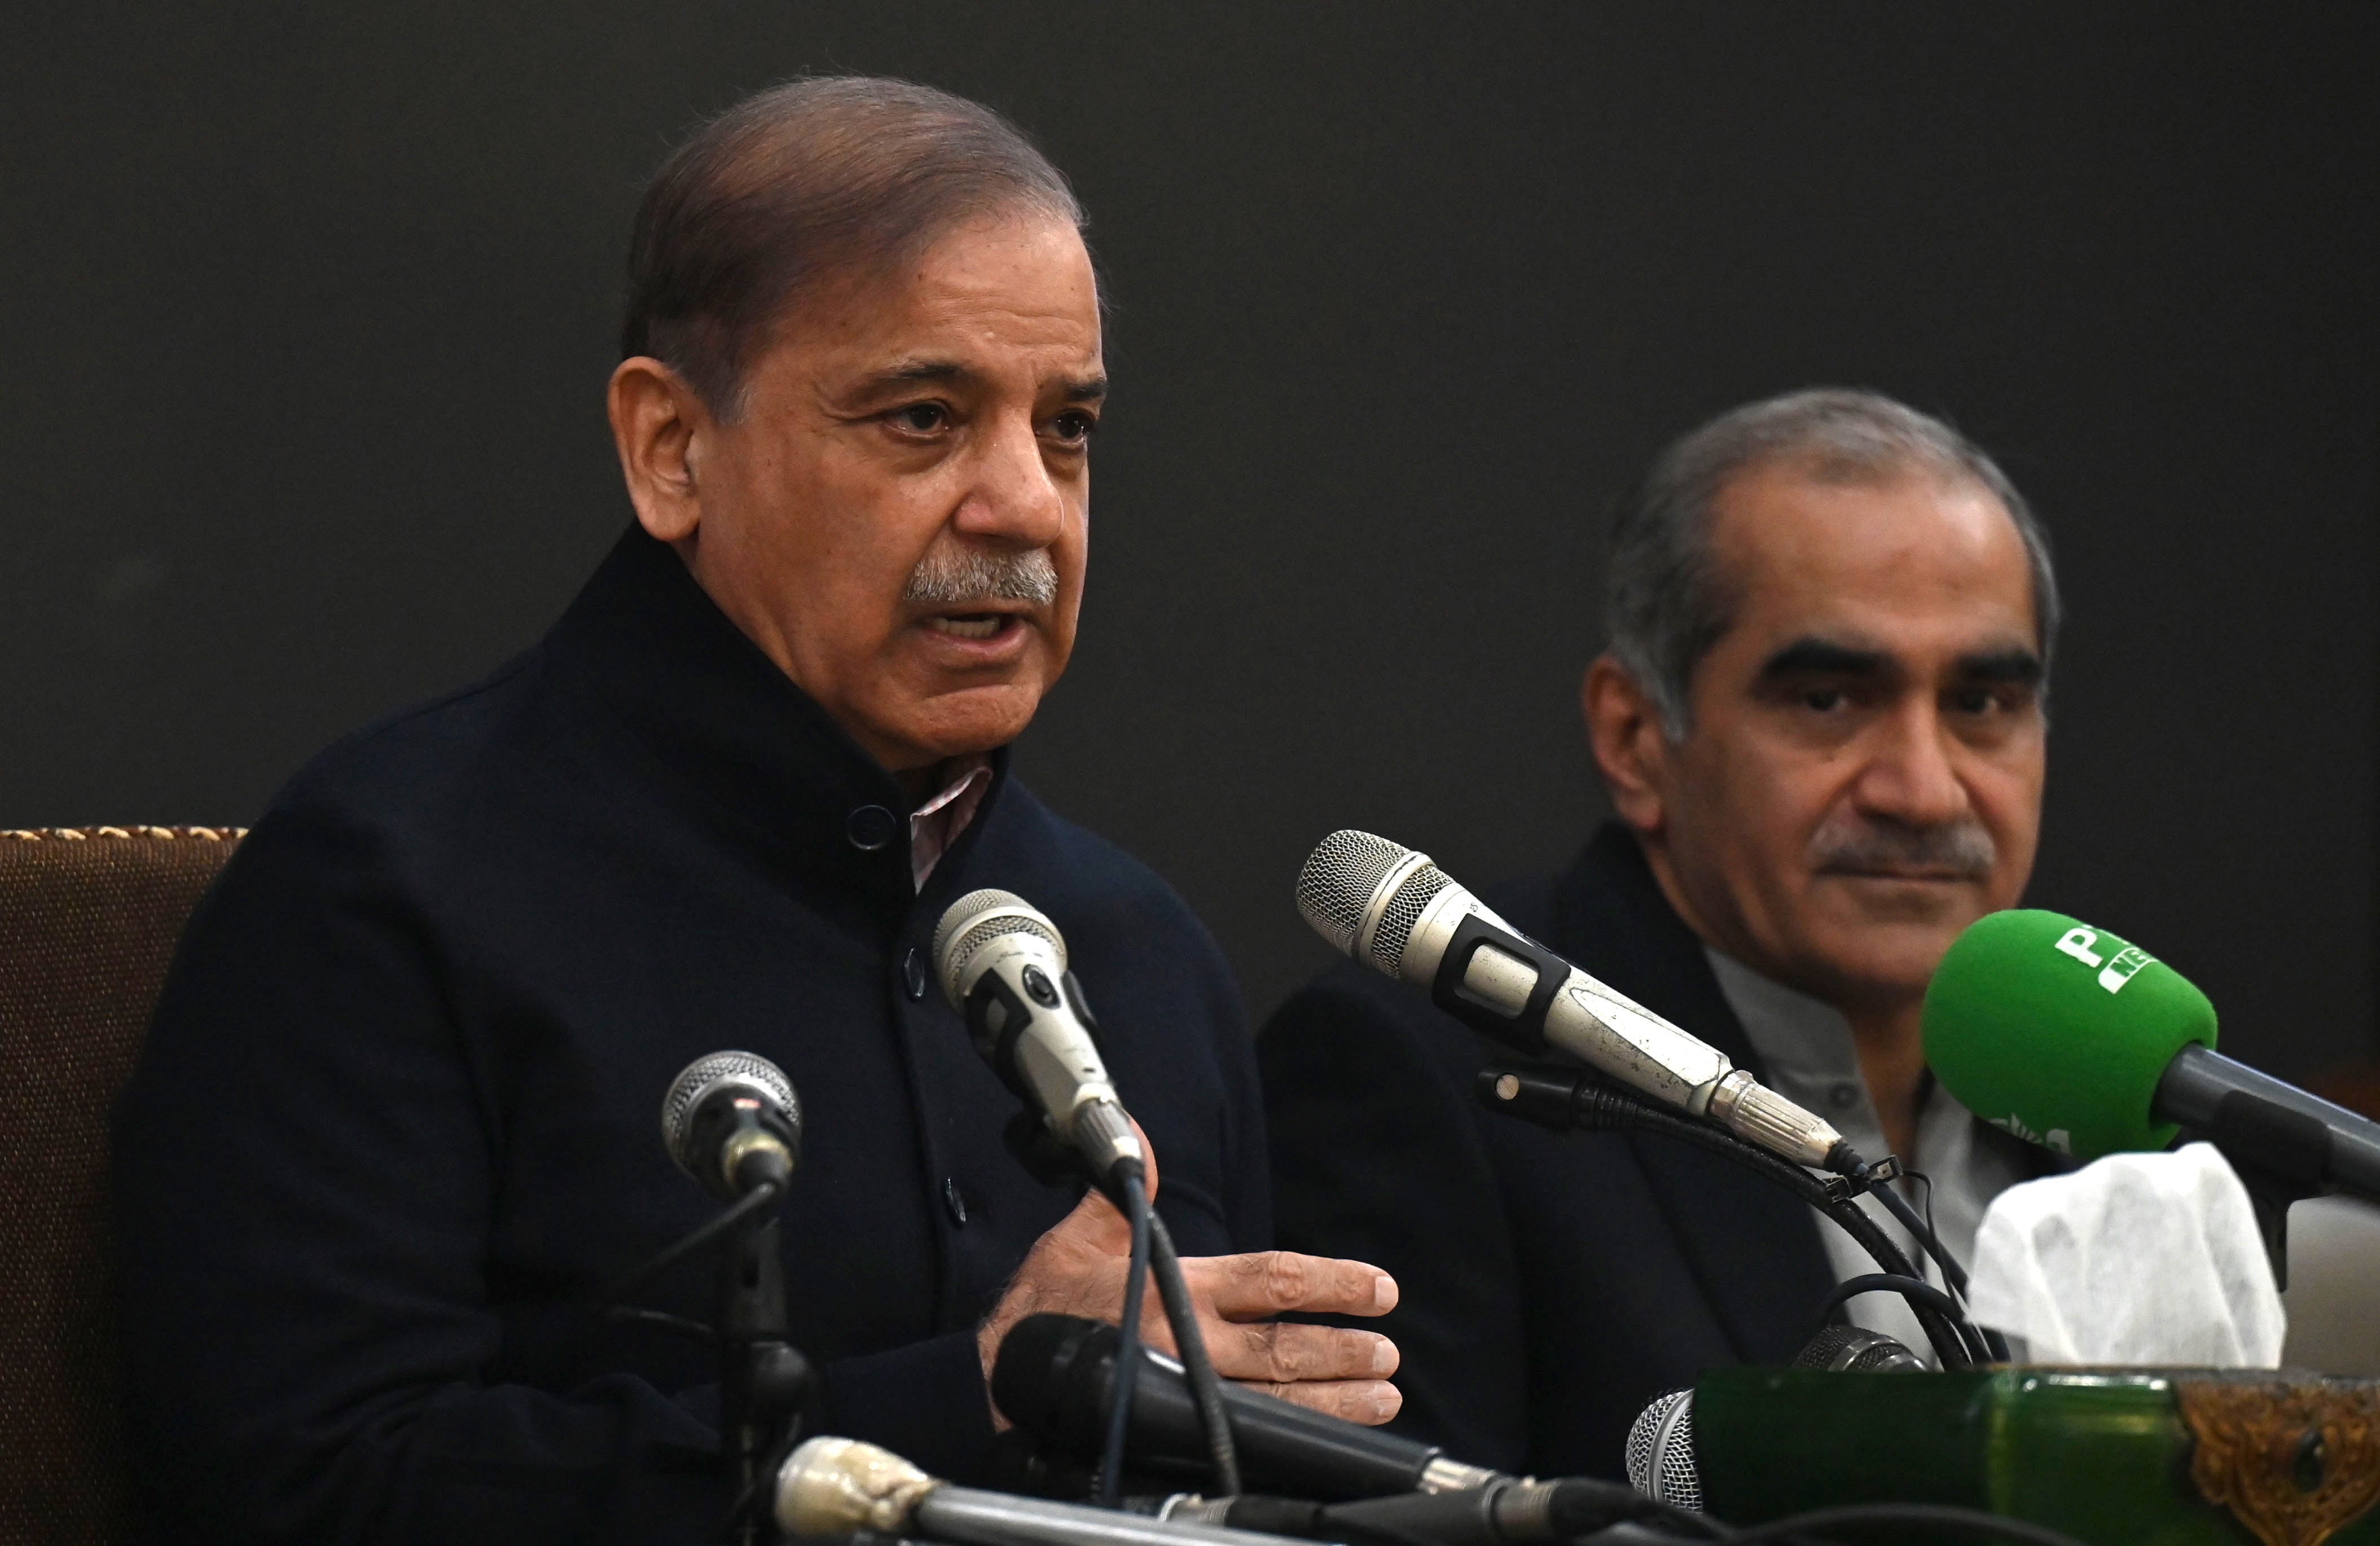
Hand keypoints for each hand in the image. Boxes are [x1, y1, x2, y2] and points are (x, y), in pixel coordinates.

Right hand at [977, 1130, 1399, 1426]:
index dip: (1331, 1283)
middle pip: (1285, 1345)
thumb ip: (1132, 1188)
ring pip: (1278, 1400)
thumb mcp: (1082, 1233)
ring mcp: (1185, 1391)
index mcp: (1174, 1284)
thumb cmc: (1042, 1306)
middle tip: (1387, 1351)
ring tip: (1382, 1396)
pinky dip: (1294, 1438)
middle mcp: (1187, 1340)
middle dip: (1343, 1348)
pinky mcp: (1174, 1430)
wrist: (994, 1377)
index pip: (1271, 1279)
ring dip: (1335, 1399)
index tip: (1376, 1288)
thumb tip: (1140, 1132)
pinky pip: (1249, 1438)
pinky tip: (1329, 1439)